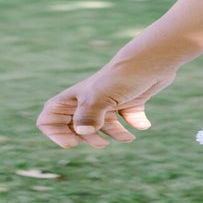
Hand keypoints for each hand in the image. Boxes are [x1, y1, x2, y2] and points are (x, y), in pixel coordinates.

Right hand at [37, 68, 175, 147]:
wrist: (153, 59)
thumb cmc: (122, 76)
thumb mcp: (100, 97)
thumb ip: (88, 116)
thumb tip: (84, 132)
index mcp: (75, 97)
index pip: (50, 118)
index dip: (55, 133)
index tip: (72, 143)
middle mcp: (90, 99)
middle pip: (78, 126)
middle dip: (88, 137)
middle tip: (102, 143)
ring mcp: (111, 99)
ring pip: (105, 124)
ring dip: (114, 133)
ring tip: (127, 138)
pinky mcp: (130, 99)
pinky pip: (129, 117)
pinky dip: (135, 122)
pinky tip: (143, 124)